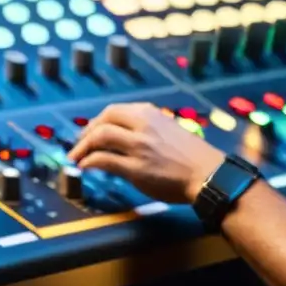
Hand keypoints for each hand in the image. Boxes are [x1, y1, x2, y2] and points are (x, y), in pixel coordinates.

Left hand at [66, 102, 224, 204]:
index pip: (114, 110)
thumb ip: (147, 128)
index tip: (89, 130)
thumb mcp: (169, 129)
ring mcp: (139, 146)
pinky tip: (85, 167)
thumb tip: (124, 135)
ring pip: (101, 137)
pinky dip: (90, 162)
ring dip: (83, 147)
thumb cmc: (193, 156)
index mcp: (150, 114)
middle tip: (78, 144)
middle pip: (103, 120)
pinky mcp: (137, 168)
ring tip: (76, 157)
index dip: (97, 120)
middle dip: (86, 132)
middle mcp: (143, 125)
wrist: (209, 175)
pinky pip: (105, 160)